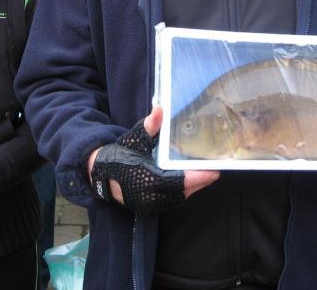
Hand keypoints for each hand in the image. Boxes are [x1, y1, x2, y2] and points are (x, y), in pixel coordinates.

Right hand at [87, 106, 219, 208]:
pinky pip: (172, 199)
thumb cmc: (120, 155)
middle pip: (184, 191)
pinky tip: (190, 181)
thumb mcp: (134, 138)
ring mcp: (151, 203)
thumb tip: (159, 110)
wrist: (100, 174)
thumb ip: (149, 126)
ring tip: (206, 174)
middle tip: (215, 170)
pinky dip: (183, 191)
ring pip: (180, 197)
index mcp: (149, 179)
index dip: (199, 177)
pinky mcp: (150, 205)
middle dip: (200, 181)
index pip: (180, 181)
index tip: (214, 171)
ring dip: (193, 187)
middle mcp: (152, 195)